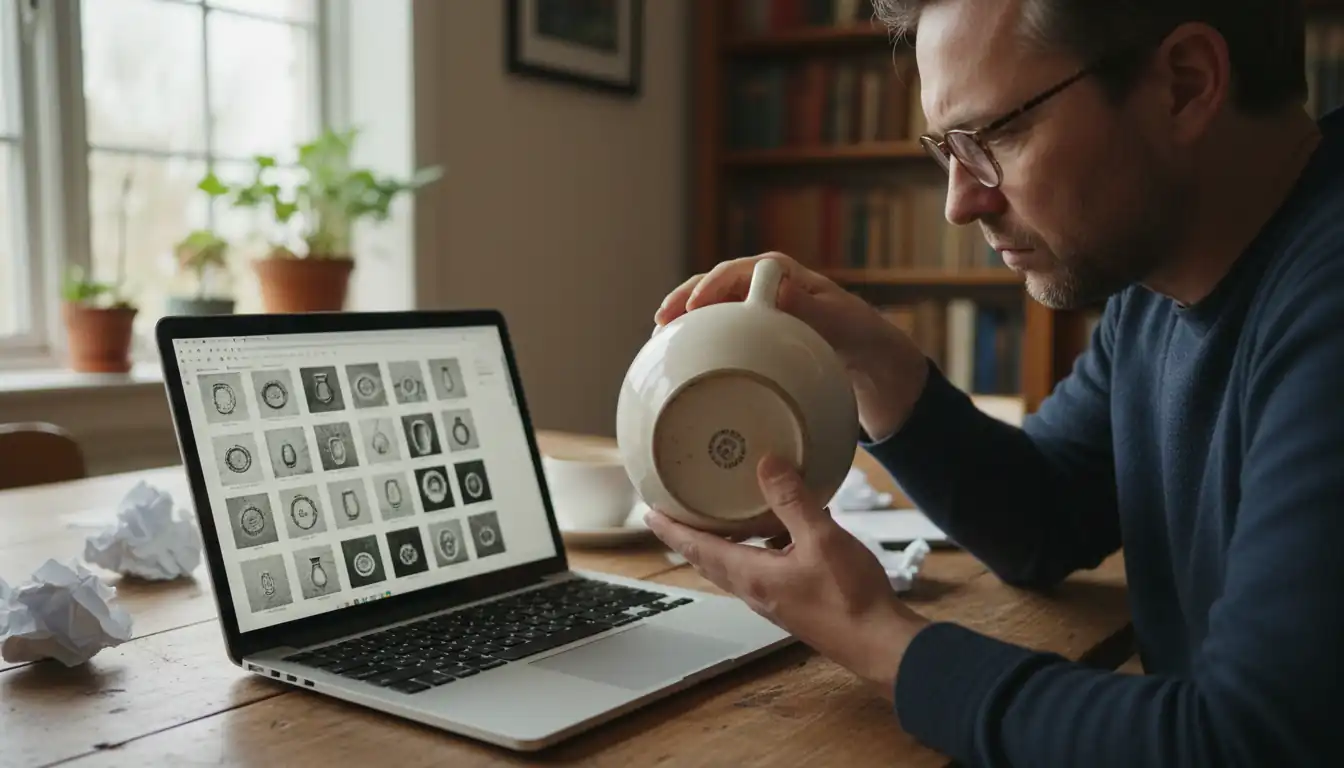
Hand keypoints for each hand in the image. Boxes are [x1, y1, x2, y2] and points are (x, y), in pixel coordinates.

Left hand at [644, 453, 928, 699]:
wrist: (878, 643)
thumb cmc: (849, 597)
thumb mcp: (821, 538)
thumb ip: (793, 500)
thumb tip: (766, 463)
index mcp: (750, 575)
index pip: (697, 548)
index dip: (671, 530)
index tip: (649, 513)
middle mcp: (755, 590)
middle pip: (709, 559)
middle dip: (689, 536)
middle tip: (675, 511)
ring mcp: (774, 599)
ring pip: (736, 565)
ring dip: (722, 542)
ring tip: (721, 514)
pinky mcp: (794, 602)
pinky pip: (762, 569)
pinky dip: (757, 547)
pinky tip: (781, 530)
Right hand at [657, 252, 929, 438]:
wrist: (867, 360)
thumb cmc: (857, 333)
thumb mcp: (839, 319)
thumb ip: (809, 307)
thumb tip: (777, 292)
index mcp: (780, 274)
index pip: (735, 272)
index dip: (711, 286)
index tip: (694, 305)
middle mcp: (760, 287)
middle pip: (712, 286)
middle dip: (684, 300)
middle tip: (662, 320)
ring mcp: (752, 312)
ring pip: (709, 310)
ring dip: (683, 321)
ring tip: (659, 339)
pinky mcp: (750, 336)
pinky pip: (718, 333)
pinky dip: (697, 341)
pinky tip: (680, 358)